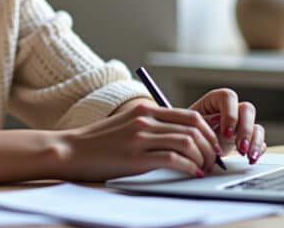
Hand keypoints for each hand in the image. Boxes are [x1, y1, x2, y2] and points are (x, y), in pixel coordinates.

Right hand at [54, 101, 223, 181]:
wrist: (71, 150)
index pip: (190, 115)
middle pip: (195, 127)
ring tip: (202, 169)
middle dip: (210, 145)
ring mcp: (140, 137)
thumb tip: (179, 136)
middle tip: (212, 160)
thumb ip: (150, 125)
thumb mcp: (126, 123)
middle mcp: (145, 119)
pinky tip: (191, 174)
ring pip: (188, 143)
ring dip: (202, 159)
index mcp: (145, 109)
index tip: (211, 146)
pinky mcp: (136, 157)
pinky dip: (189, 168)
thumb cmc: (99, 142)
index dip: (208, 132)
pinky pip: (174, 160)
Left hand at [189, 88, 265, 164]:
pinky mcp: (247, 139)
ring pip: (256, 126)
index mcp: (216, 100)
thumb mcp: (191, 124)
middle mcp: (232, 110)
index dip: (230, 114)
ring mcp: (241, 125)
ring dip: (255, 141)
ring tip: (248, 156)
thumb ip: (203, 121)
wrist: (190, 145)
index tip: (226, 133)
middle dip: (245, 130)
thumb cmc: (188, 130)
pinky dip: (257, 150)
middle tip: (239, 147)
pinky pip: (260, 141)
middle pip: (247, 110)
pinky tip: (251, 159)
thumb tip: (216, 120)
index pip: (229, 97)